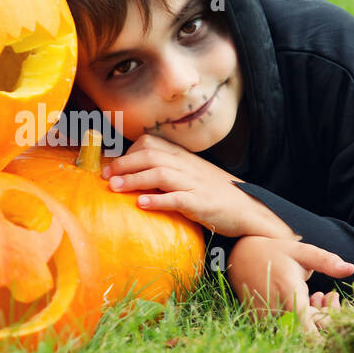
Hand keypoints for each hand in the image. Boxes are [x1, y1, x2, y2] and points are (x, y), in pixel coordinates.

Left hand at [102, 133, 353, 280]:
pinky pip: (177, 199)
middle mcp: (187, 166)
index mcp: (183, 157)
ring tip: (115, 188)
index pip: (150, 143)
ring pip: (159, 174)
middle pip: (150, 155)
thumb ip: (167, 170)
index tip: (111, 166)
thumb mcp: (191, 175)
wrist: (248, 209)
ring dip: (134, 180)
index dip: (128, 152)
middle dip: (124, 164)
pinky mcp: (201, 204)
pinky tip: (141, 204)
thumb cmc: (215, 194)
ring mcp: (194, 184)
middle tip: (105, 177)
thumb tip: (134, 175)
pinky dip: (158, 200)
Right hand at [227, 235, 341, 334]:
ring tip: (311, 296)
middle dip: (323, 317)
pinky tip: (297, 302)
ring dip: (310, 319)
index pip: (310, 331)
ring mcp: (264, 318)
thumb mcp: (302, 252)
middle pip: (308, 332)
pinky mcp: (258, 323)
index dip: (327, 328)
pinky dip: (295, 321)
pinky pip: (283, 330)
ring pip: (296, 333)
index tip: (332, 303)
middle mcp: (275, 310)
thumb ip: (327, 261)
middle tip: (322, 294)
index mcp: (289, 293)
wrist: (239, 255)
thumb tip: (351, 269)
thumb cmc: (275, 252)